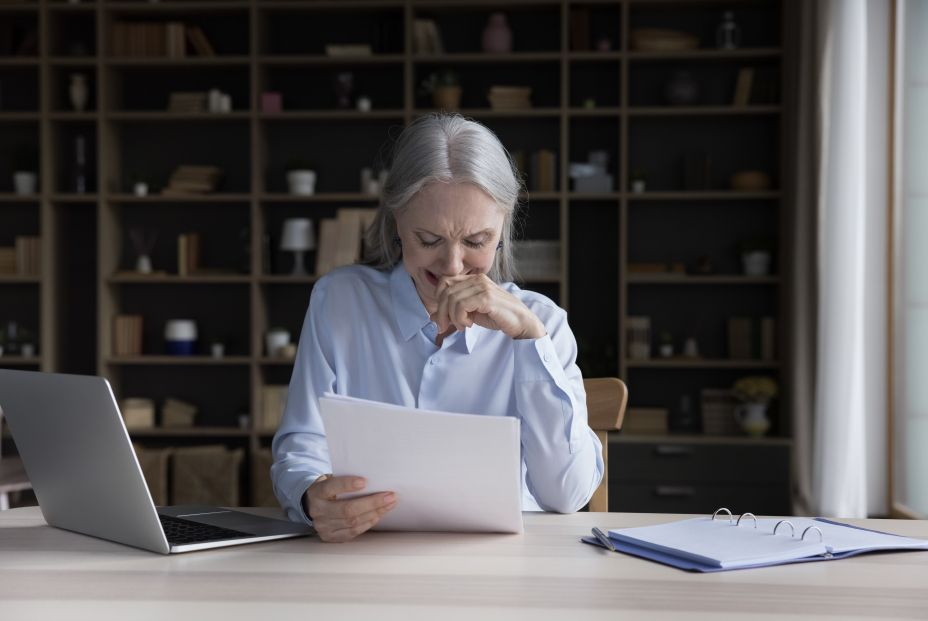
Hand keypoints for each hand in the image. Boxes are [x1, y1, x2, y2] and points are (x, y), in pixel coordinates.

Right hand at [304, 475, 396, 541]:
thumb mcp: (331, 479)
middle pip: (347, 509)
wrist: (313, 504)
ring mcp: (323, 526)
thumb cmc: (329, 488)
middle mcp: (317, 511)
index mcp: (316, 492)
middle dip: (372, 503)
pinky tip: (378, 515)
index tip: (365, 481)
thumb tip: (374, 479)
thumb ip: (345, 479)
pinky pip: (353, 532)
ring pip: (353, 522)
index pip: (331, 487)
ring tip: (389, 504)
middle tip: (390, 496)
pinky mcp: (330, 536)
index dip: (347, 484)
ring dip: (375, 513)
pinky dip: (368, 523)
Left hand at [431, 274, 545, 339]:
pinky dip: (460, 318)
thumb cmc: (498, 316)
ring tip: (462, 325)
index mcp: (473, 279)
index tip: (442, 316)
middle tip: (445, 327)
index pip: (444, 281)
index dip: (438, 299)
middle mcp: (477, 279)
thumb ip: (452, 312)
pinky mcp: (486, 297)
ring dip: (452, 317)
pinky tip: (469, 324)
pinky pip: (461, 306)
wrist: (521, 322)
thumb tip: (432, 317)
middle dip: (441, 312)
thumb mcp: (470, 314)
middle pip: (445, 291)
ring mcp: (482, 287)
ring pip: (451, 299)